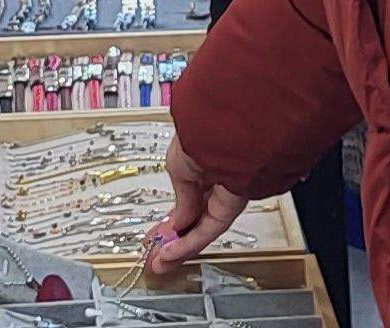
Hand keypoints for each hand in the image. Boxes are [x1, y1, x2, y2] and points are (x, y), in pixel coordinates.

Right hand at [143, 133, 247, 276]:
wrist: (225, 127)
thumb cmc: (201, 133)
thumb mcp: (177, 167)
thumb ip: (181, 200)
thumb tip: (178, 223)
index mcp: (201, 163)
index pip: (186, 200)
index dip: (170, 220)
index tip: (154, 235)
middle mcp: (216, 179)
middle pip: (193, 218)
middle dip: (172, 240)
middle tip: (155, 255)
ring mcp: (227, 193)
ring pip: (201, 227)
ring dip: (180, 247)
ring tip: (160, 262)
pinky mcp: (235, 204)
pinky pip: (211, 228)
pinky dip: (190, 242)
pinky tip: (172, 252)